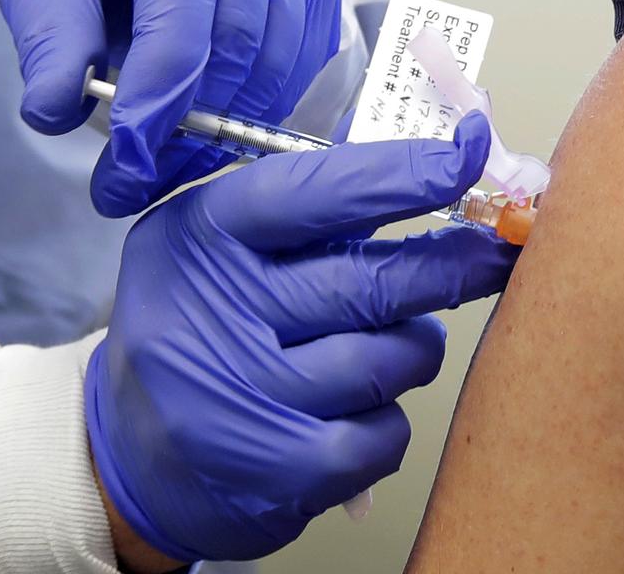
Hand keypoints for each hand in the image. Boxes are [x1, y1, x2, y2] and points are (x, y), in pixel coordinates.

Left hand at [0, 0, 340, 217]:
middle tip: (140, 179)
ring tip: (172, 165)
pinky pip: (306, 53)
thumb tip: (54, 112)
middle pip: (241, 22)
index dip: (162, 75)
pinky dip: (265, 104)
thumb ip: (50, 37)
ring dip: (230, 124)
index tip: (130, 151)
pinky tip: (219, 127)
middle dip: (193, 117)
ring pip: (282, 48)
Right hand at [85, 112, 519, 562]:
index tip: (465, 155)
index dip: (402, 175)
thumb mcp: (217, 249)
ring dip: (412, 350)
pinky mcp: (275, 469)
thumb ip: (306, 217)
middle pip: (370, 283)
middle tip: (494, 255)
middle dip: (450, 268)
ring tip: (388, 347)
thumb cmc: (196, 330)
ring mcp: (242, 394)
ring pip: (390, 359)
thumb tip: (430, 181)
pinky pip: (385, 434)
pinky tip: (356, 412)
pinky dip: (389, 422)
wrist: (129, 455)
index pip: (316, 193)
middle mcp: (213, 309)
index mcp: (200, 236)